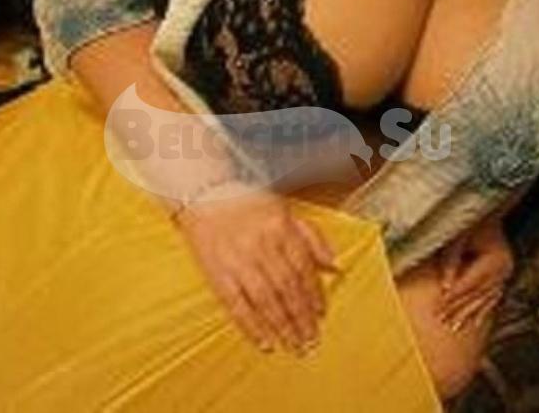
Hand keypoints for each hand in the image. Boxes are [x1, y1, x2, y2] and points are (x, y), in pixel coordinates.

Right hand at [176, 186, 337, 353]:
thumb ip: (312, 237)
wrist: (204, 194)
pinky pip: (236, 304)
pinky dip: (251, 326)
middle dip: (301, 316)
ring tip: (293, 344)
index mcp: (280, 228)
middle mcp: (261, 244)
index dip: (314, 294)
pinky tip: (264, 341)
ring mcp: (238, 260)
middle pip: (287, 288)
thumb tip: (334, 264)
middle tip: (311, 339)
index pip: (303, 268)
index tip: (320, 314)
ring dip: (282, 326)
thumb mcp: (285, 211)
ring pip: (266, 300)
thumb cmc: (246, 202)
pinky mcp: (217, 272)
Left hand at [437, 219, 513, 331]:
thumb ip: (451, 261)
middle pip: (477, 295)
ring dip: (468, 314)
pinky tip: (473, 321)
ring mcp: (506, 274)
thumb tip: (443, 286)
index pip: (470, 284)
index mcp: (496, 260)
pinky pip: (491, 297)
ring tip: (454, 326)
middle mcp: (504, 270)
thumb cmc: (472, 219)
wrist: (489, 207)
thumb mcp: (458, 236)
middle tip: (441, 320)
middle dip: (458, 309)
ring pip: (484, 300)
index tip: (439, 305)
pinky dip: (480, 310)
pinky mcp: (503, 275)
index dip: (454, 295)